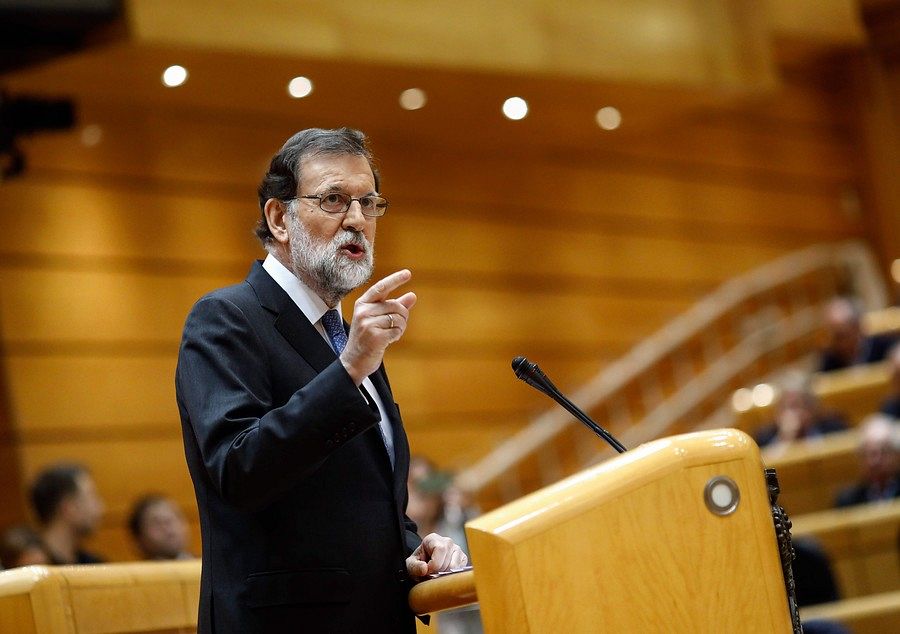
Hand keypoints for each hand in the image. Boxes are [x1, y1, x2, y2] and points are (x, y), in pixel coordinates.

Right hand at [340, 269, 416, 384]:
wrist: (354, 361)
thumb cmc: (367, 338)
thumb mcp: (377, 319)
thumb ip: (394, 307)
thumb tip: (412, 296)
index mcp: (362, 304)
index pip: (381, 287)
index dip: (395, 279)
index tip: (407, 273)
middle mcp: (363, 311)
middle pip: (396, 306)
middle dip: (403, 316)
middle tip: (397, 326)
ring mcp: (368, 324)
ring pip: (398, 318)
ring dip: (400, 328)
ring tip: (390, 334)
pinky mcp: (374, 336)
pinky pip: (397, 330)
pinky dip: (397, 335)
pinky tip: (388, 340)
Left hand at [405, 533, 467, 578]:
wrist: (424, 564)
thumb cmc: (418, 563)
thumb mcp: (411, 565)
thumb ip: (415, 567)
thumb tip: (425, 569)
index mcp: (433, 539)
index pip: (440, 549)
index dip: (434, 564)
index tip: (427, 572)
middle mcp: (447, 542)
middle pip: (447, 560)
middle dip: (438, 572)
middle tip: (430, 575)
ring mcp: (457, 549)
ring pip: (454, 567)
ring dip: (445, 574)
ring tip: (436, 574)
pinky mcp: (462, 558)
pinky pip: (460, 569)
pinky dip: (452, 575)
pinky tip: (444, 574)